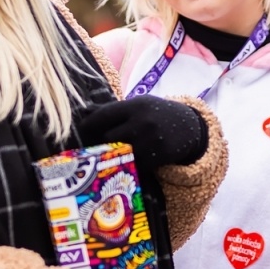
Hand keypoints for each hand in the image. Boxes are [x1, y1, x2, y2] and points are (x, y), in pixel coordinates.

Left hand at [77, 96, 206, 175]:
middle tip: (92, 146)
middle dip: (99, 142)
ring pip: (118, 152)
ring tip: (107, 155)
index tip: (80, 131)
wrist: (189, 128)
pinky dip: (127, 163)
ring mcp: (149, 141)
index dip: (87, 125)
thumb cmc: (158, 114)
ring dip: (111, 155)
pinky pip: (132, 163)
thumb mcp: (140, 105)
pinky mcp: (156, 157)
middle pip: (107, 136)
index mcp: (135, 106)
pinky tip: (127, 160)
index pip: (103, 115)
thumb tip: (84, 112)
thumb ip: (115, 110)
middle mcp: (142, 122)